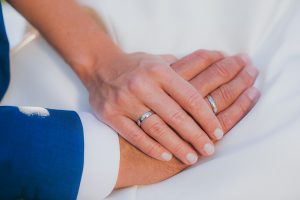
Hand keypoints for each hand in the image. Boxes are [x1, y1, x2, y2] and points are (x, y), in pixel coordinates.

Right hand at [87, 51, 224, 164]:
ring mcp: (125, 101)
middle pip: (176, 116)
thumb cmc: (135, 66)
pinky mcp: (111, 114)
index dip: (206, 117)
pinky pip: (134, 135)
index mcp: (158, 71)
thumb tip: (212, 68)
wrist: (99, 66)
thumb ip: (182, 69)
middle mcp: (142, 85)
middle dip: (196, 136)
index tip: (218, 132)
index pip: (189, 97)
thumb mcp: (158, 60)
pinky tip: (166, 156)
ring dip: (176, 146)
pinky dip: (151, 147)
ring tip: (191, 158)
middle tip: (209, 150)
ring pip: (157, 129)